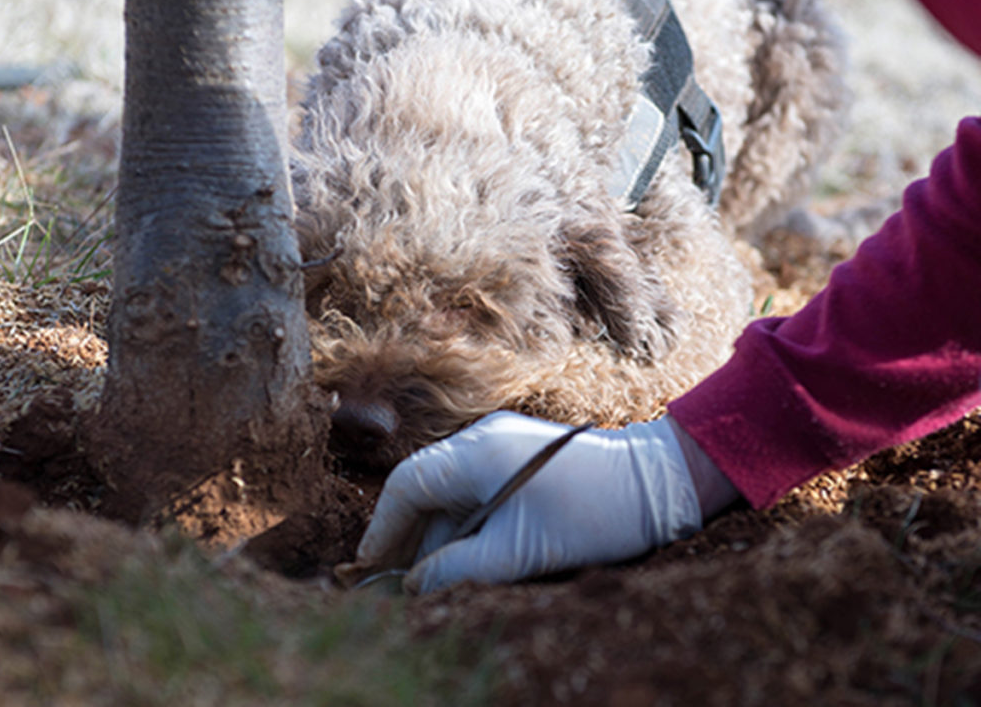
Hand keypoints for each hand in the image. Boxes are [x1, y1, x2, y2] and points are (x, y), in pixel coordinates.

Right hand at [350, 411, 721, 593]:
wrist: (658, 481)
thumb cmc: (591, 513)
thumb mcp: (519, 552)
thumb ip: (458, 569)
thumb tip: (415, 586)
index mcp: (475, 451)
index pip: (406, 484)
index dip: (382, 527)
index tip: (368, 567)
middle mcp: (483, 440)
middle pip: (425, 487)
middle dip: (409, 536)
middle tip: (397, 584)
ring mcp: (504, 446)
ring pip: (452, 492)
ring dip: (440, 536)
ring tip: (434, 582)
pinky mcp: (523, 459)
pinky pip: (479, 491)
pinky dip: (467, 525)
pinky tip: (470, 558)